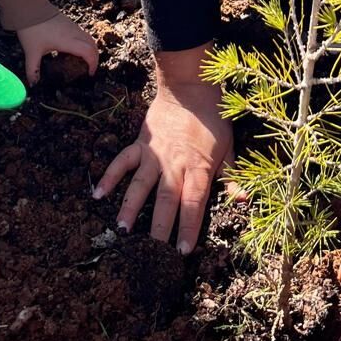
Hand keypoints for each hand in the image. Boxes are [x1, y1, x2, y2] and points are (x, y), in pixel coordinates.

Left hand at [17, 12, 98, 85]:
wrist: (30, 8)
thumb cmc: (32, 29)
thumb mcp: (31, 52)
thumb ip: (33, 69)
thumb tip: (33, 84)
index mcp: (68, 41)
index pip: (88, 52)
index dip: (93, 64)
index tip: (89, 73)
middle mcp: (74, 33)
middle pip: (93, 45)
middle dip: (95, 58)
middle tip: (89, 69)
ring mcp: (72, 27)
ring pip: (89, 38)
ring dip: (91, 50)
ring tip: (84, 60)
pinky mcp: (69, 23)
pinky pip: (83, 34)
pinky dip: (85, 43)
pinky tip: (75, 49)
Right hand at [93, 74, 232, 253]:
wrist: (190, 87)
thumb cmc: (212, 119)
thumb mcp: (230, 147)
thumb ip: (232, 176)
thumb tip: (242, 200)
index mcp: (199, 168)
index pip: (194, 203)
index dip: (189, 228)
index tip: (183, 251)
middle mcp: (175, 164)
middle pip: (166, 200)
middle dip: (159, 228)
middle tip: (152, 253)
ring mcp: (154, 154)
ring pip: (140, 185)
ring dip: (130, 207)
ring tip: (122, 229)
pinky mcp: (140, 144)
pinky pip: (122, 161)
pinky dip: (109, 176)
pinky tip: (97, 194)